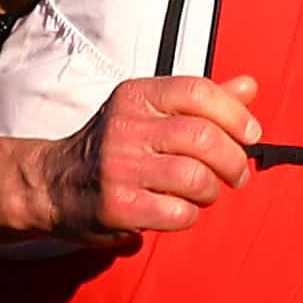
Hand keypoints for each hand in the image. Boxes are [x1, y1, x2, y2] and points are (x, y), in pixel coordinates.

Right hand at [52, 76, 258, 235]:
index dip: (235, 114)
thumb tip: (249, 87)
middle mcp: (126, 127)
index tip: (251, 135)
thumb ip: (199, 101)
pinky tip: (178, 210)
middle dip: (233, 161)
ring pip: (196, 178)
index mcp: (136, 96)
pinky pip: (179, 213)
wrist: (51, 184)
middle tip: (236, 174)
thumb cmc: (110, 148)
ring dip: (212, 191)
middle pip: (203, 138)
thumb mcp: (147, 113)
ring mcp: (120, 168)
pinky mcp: (118, 205)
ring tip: (204, 193)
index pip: (197, 92)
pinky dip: (190, 215)